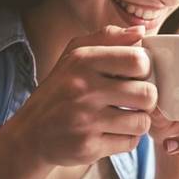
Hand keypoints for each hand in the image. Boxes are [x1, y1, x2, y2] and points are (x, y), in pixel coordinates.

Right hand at [12, 25, 156, 166]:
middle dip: (147, 99)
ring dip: (139, 120)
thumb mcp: (76, 55)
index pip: (138, 60)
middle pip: (147, 94)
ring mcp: (85, 120)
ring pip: (142, 122)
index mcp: (83, 61)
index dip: (145, 69)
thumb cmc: (62, 89)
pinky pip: (130, 143)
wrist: (30, 133)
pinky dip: (128, 139)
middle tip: (136, 100)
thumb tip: (141, 31)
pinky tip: (114, 132)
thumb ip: (109, 37)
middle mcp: (83, 89)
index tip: (136, 75)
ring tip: (126, 116)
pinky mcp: (87, 147)